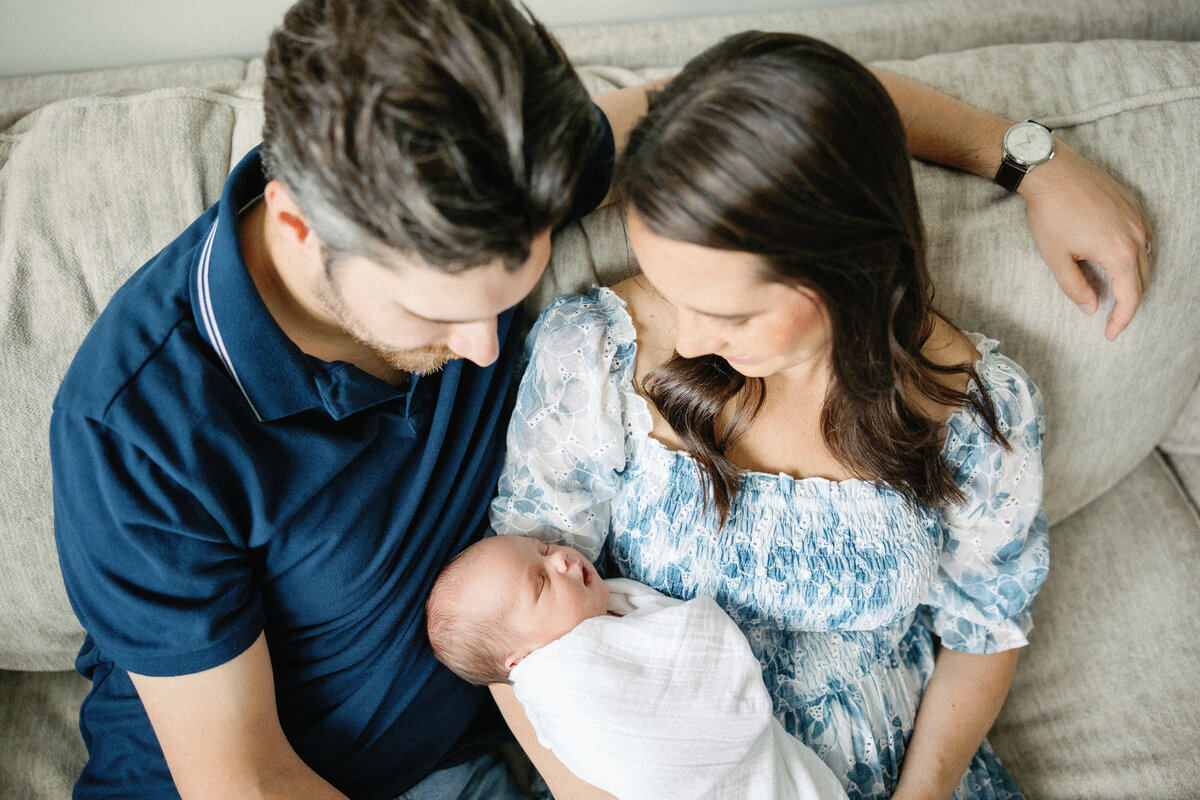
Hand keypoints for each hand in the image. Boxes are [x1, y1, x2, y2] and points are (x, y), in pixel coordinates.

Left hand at [1019, 143, 1152, 339]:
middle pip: (1143, 280)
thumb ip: (1076, 287)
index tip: (1110, 333)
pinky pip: (1144, 237)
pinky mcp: (1133, 204)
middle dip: (1129, 303)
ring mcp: (1138, 217)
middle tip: (1112, 319)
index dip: (1122, 319)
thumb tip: (1092, 307)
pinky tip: (1121, 261)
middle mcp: (1137, 235)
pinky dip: (1137, 256)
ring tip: (1117, 293)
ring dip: (1135, 279)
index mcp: (1119, 252)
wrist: (1052, 170)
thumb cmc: (1050, 213)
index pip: (1130, 296)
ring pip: (1147, 258)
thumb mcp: (1057, 257)